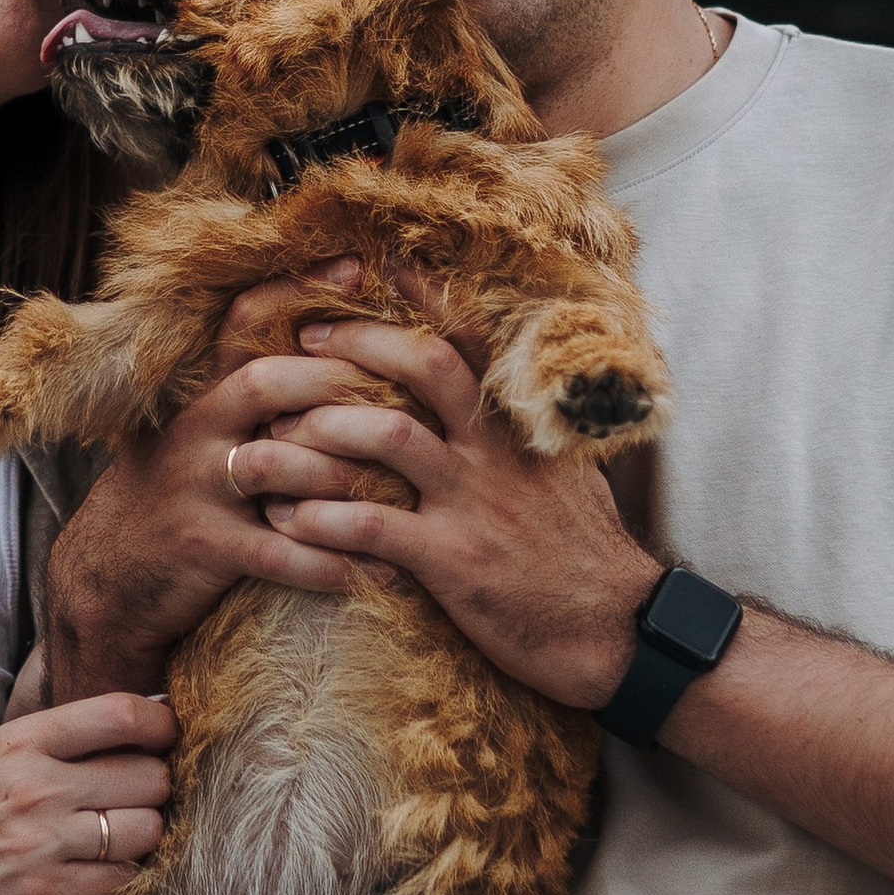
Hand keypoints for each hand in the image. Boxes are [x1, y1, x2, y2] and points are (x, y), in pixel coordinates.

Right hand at [0, 693, 175, 894]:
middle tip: (140, 795)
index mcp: (22, 741)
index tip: (165, 734)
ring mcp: (43, 842)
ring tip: (122, 835)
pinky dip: (124, 876)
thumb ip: (56, 739)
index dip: (159, 723)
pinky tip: (104, 871)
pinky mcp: (46, 894)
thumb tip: (133, 723)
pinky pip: (123, 878)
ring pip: (146, 828)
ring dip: (145, 834)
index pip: (119, 714)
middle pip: (147, 774)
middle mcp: (37, 786)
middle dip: (154, 786)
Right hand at [40, 265, 401, 700]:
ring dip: (347, 475)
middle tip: (404, 392)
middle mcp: (196, 428)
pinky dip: (332, 563)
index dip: (300, 290)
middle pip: (268, 382)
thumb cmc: (173, 495)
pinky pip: (279, 553)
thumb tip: (327, 346)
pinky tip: (380, 570)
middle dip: (339, 381)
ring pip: (280, 466)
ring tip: (407, 486)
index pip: (246, 321)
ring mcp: (197, 488)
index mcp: (202, 394)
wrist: (108, 578)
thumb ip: (247, 394)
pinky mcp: (204, 548)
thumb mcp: (194, 433)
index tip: (360, 268)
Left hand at [250, 314, 662, 710]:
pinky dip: (321, 519)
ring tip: (273, 435)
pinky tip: (285, 520)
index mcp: (520, 426)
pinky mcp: (454, 561)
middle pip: (424, 365)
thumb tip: (511, 402)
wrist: (620, 632)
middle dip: (357, 344)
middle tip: (304, 342)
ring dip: (321, 429)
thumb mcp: (569, 475)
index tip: (379, 262)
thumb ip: (530, 434)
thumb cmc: (589, 555)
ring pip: (388, 436)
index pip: (472, 341)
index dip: (426, 296)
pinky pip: (373, 525)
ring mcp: (476, 502)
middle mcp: (497, 451)